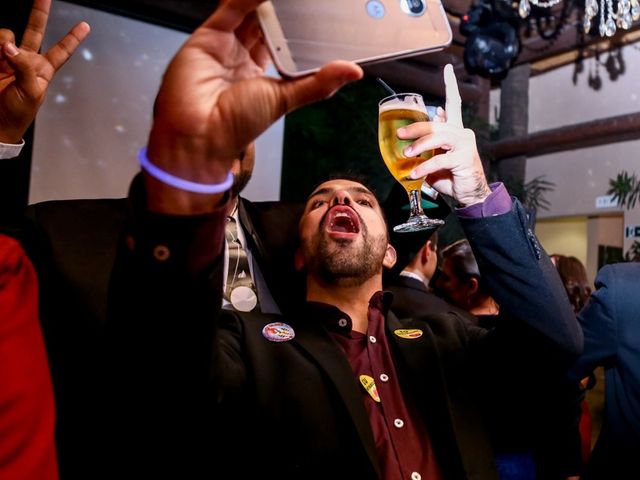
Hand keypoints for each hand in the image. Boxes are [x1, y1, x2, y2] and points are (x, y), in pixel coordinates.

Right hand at [0, 0, 89, 143]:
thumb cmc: (18, 113)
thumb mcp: (31, 93)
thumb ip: (24, 68)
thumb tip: (11, 47)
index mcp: (43, 70)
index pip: (62, 51)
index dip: (73, 38)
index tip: (86, 25)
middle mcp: (27, 60)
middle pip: (35, 30)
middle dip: (39, 12)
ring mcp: (7, 58)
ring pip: (7, 36)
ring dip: (4, 43)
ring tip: (2, 58)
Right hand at [146, 0, 362, 212]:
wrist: (201, 136)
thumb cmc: (237, 125)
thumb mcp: (286, 99)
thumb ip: (318, 83)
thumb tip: (354, 72)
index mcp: (261, 72)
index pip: (284, 40)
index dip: (299, 26)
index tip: (321, 13)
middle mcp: (242, 56)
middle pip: (267, 21)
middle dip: (286, 10)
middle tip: (312, 2)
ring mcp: (225, 44)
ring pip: (250, 12)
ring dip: (270, 3)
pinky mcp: (209, 36)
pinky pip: (231, 9)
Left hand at [396, 64, 490, 206]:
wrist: (469, 195)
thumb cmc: (450, 176)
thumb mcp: (435, 158)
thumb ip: (429, 144)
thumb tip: (423, 131)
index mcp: (455, 129)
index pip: (454, 102)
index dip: (451, 84)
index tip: (448, 68)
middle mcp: (462, 133)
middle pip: (437, 123)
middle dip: (416, 128)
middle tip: (400, 135)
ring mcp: (465, 145)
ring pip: (439, 137)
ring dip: (420, 145)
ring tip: (406, 154)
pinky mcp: (464, 158)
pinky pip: (440, 159)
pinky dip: (425, 166)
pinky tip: (414, 173)